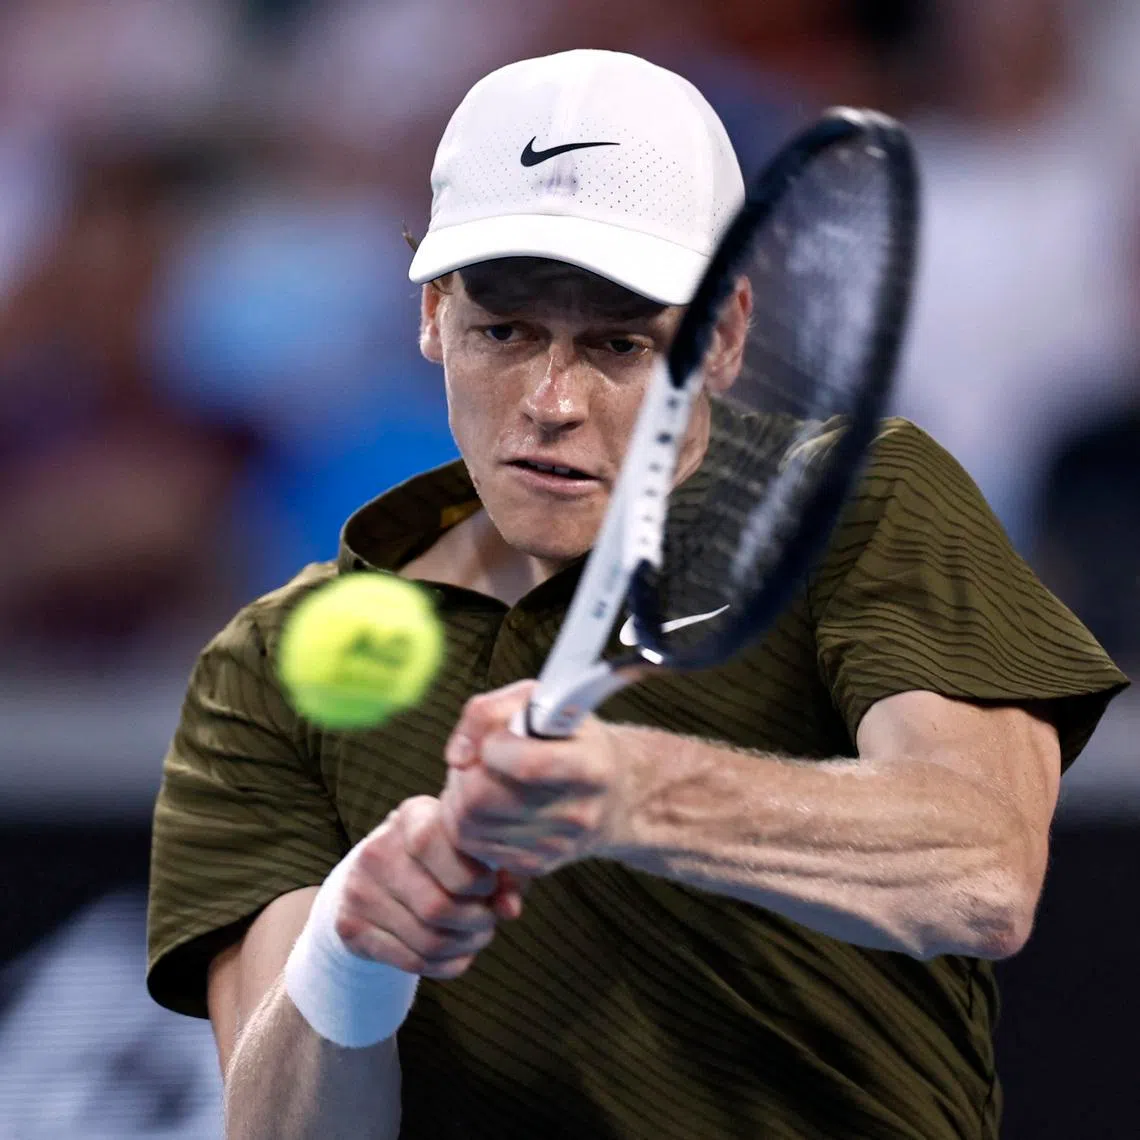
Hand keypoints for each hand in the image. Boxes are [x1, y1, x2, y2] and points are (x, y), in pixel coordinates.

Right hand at [333, 795, 525, 979]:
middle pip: (439, 906)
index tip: (489, 885)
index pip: (438, 846)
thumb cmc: (441, 861)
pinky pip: (412, 961)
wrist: (376, 880)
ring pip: (429, 940)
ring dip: (466, 946)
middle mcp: (378, 850)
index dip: (475, 876)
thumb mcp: (471, 852)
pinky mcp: (351, 927)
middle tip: (488, 920)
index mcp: (412, 817)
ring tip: (477, 937)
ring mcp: (360, 890)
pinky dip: (447, 965)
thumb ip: (502, 875)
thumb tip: (510, 909)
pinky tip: (457, 954)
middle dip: (478, 921)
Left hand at [440, 680, 631, 876]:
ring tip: (479, 777)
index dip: (492, 747)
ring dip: (459, 795)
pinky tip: (485, 802)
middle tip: (476, 759)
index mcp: (590, 766)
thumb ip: (490, 711)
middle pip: (483, 798)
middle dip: (465, 773)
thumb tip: (457, 755)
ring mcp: (556, 846)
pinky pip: (471, 845)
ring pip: (467, 824)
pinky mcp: (534, 866)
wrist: (612, 794)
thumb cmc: (569, 738)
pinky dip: (465, 820)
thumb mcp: (541, 702)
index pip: (526, 764)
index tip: (493, 739)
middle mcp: (577, 812)